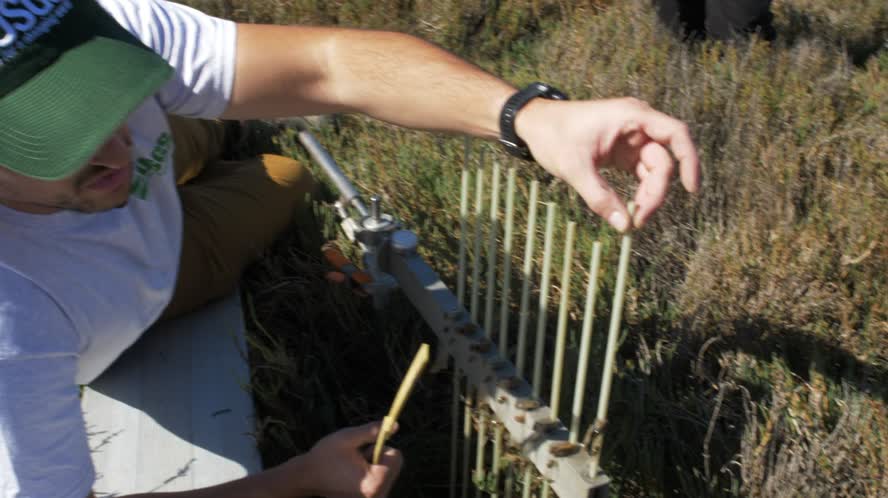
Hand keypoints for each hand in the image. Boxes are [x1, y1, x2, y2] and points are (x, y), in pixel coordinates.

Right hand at [295, 421, 402, 497]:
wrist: (307, 478)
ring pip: (387, 472)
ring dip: (374, 466)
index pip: (396, 456)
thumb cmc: (325, 456)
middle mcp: (378, 496)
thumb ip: (372, 431)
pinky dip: (370, 475)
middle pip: (394, 466)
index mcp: (374, 483)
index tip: (361, 451)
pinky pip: (380, 481)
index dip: (379, 448)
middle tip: (355, 460)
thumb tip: (396, 425)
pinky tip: (352, 477)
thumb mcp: (348, 438)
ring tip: (351, 469)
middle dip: (377, 458)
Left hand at [515, 97, 699, 230]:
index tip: (691, 189)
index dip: (689, 160)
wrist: (534, 125)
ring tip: (633, 219)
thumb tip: (624, 227)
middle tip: (638, 220)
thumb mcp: (574, 168)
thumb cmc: (553, 135)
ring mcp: (632, 141)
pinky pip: (641, 175)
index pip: (675, 134)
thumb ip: (599, 197)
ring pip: (654, 171)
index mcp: (632, 116)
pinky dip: (638, 193)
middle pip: (664, 161)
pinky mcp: (623, 154)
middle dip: (656, 192)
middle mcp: (637, 126)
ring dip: (648, 196)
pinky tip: (629, 211)